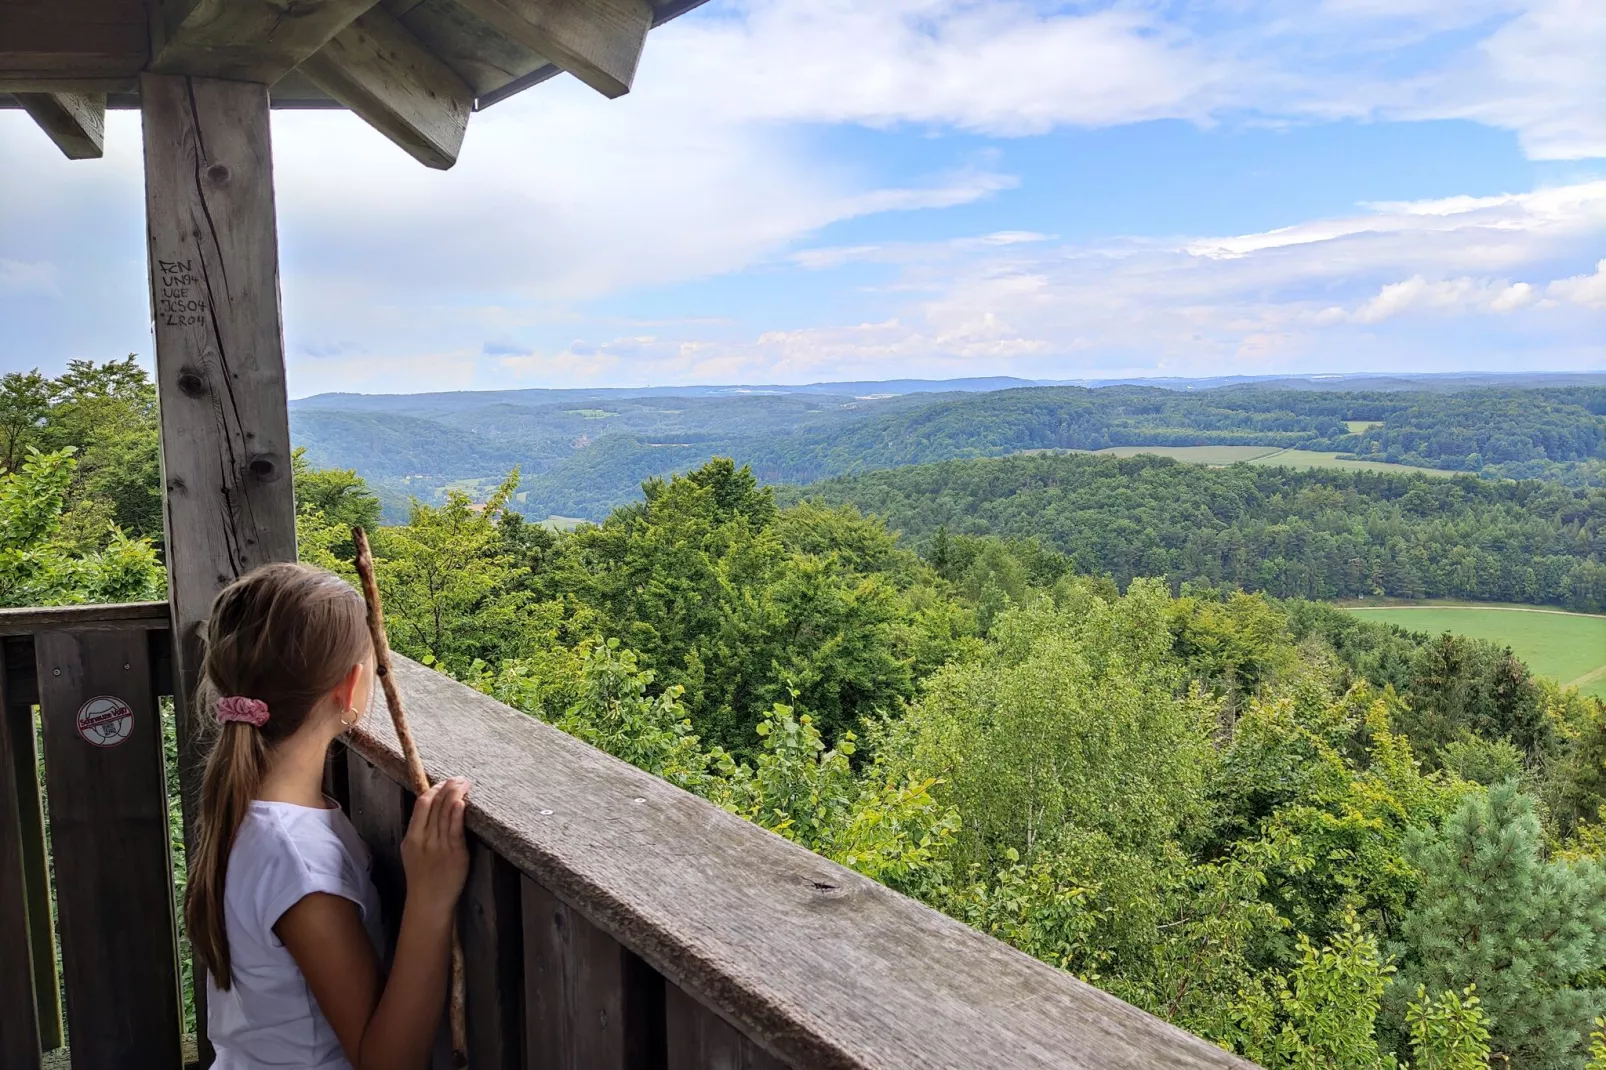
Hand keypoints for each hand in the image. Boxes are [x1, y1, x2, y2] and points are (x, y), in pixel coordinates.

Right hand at [401, 776, 470, 916]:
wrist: (429, 902)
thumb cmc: (423, 877)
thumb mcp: (413, 852)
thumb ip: (421, 831)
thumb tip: (432, 808)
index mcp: (412, 837)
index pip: (421, 805)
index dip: (434, 790)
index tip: (444, 782)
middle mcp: (424, 840)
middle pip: (434, 805)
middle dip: (447, 788)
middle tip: (459, 778)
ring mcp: (439, 846)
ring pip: (445, 813)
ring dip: (456, 795)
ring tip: (464, 783)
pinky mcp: (455, 854)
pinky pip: (455, 829)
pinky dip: (458, 813)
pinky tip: (462, 802)